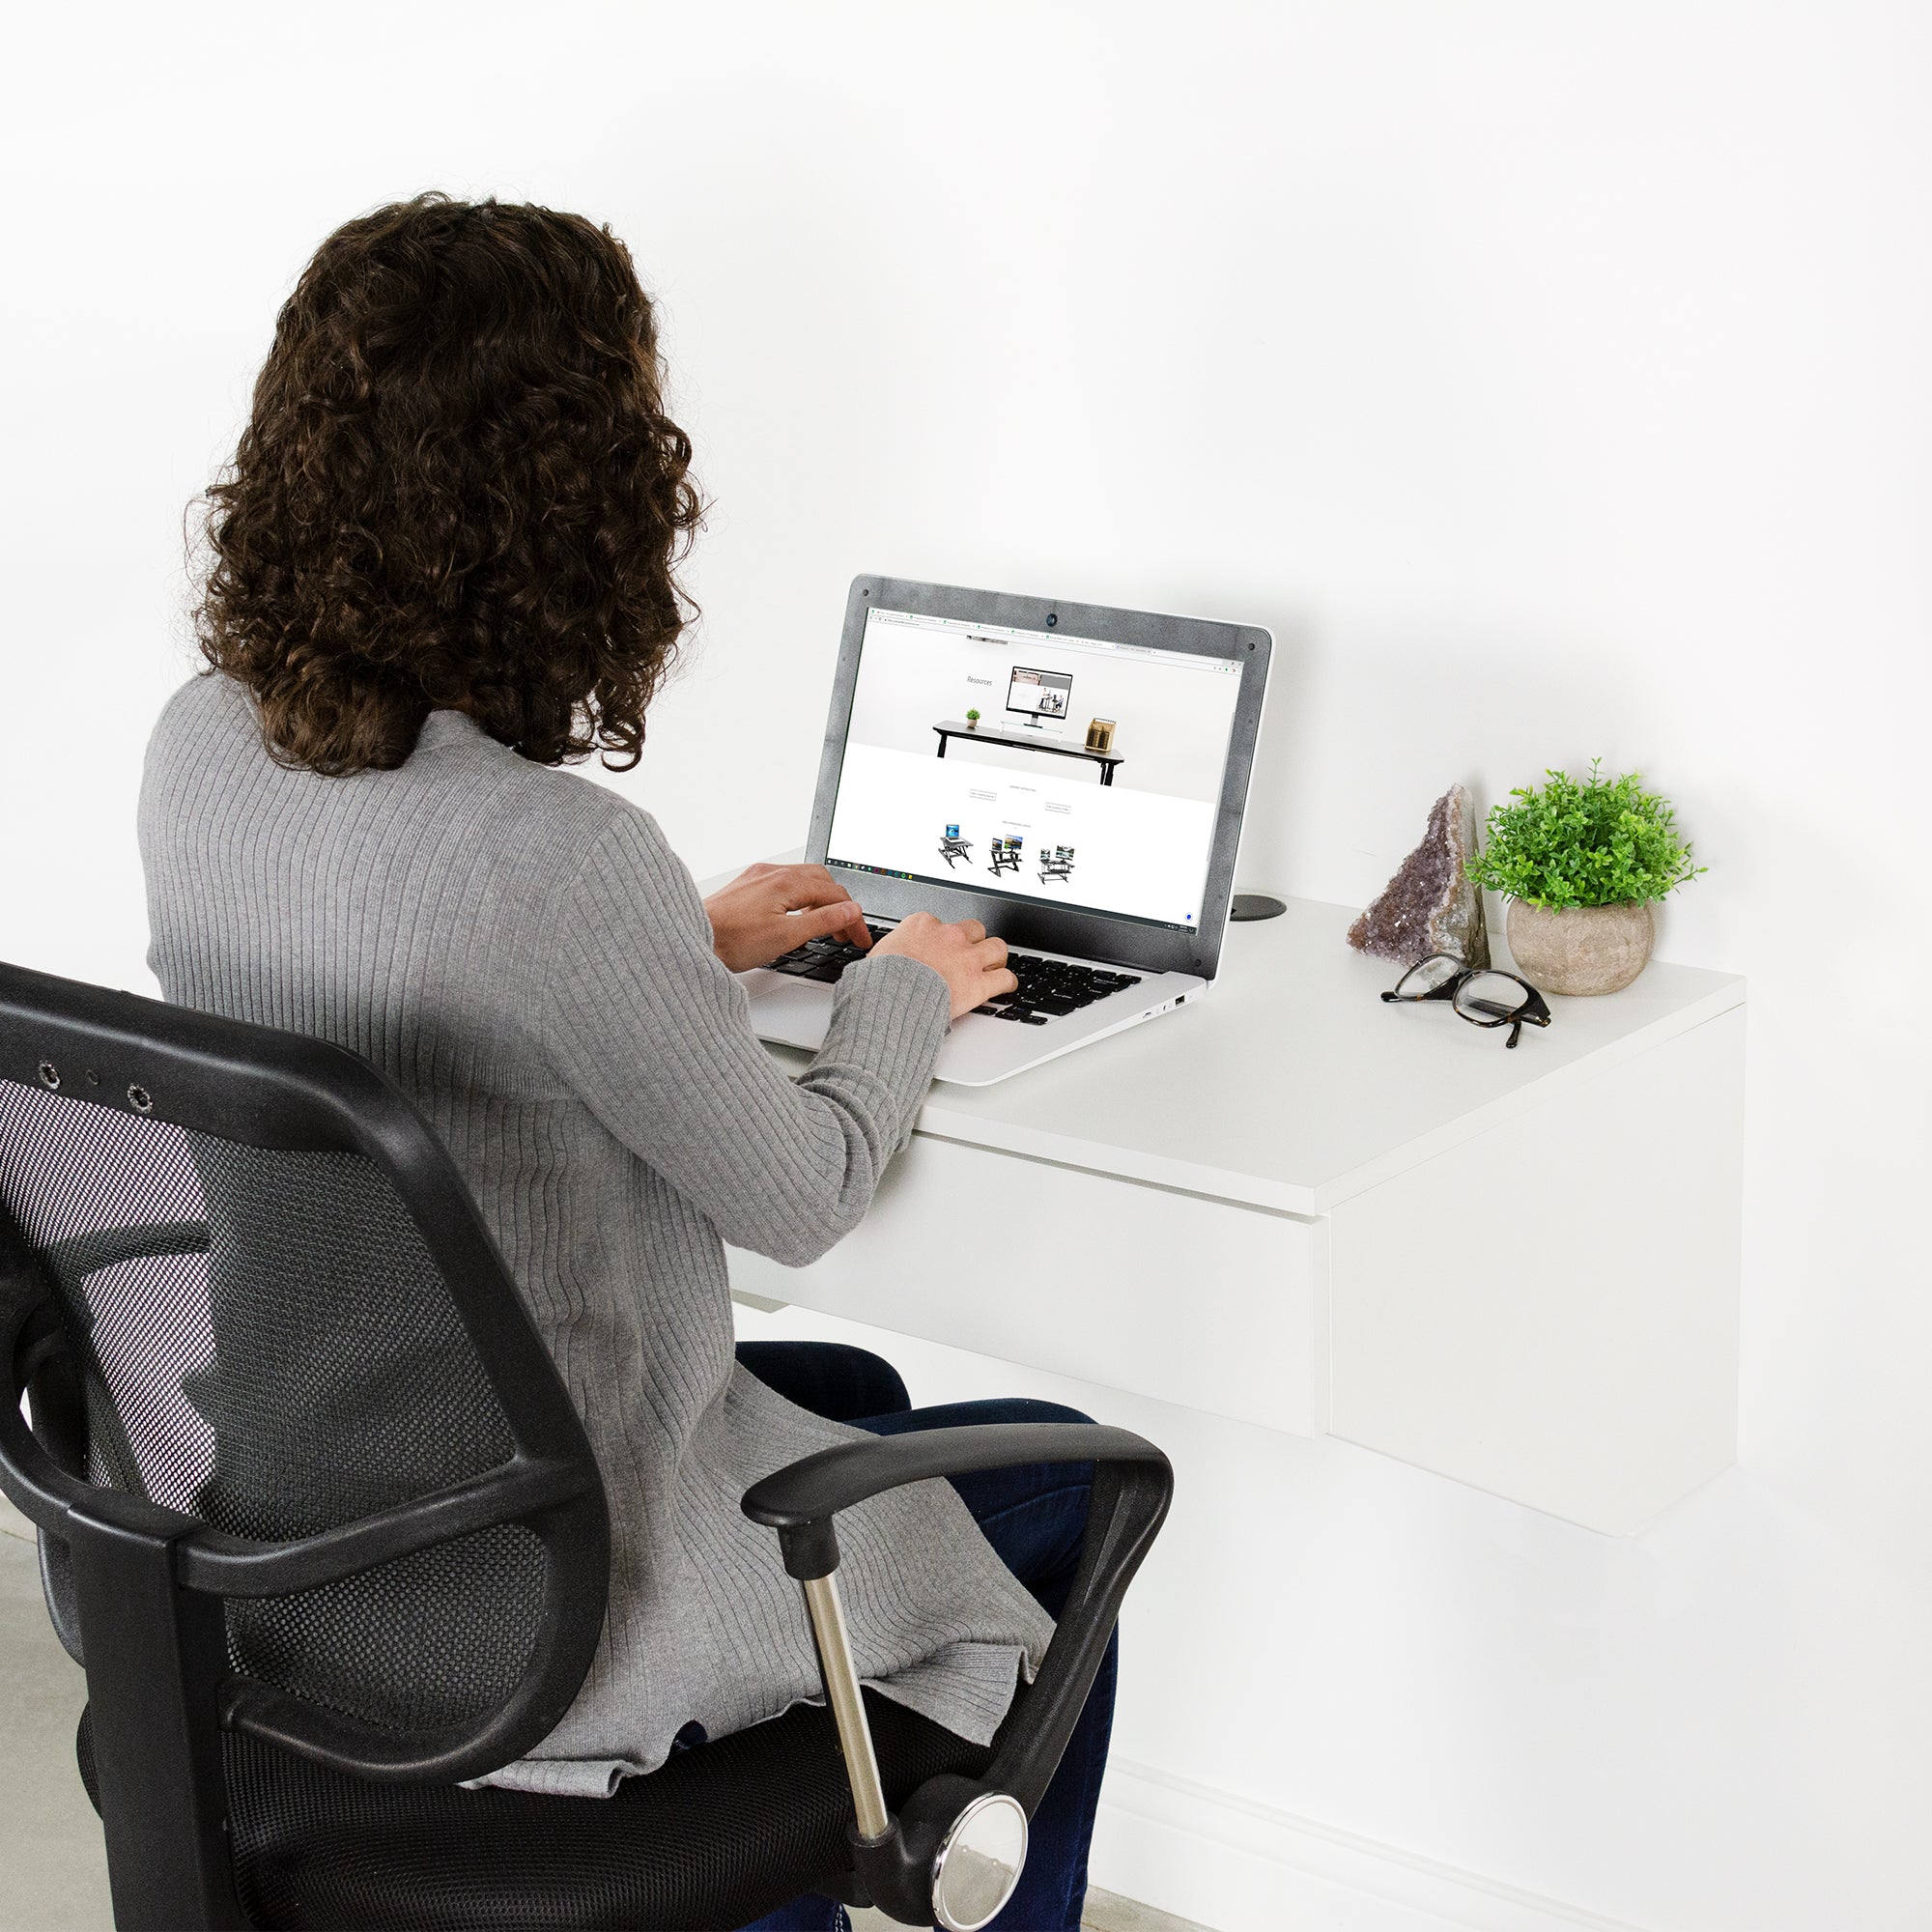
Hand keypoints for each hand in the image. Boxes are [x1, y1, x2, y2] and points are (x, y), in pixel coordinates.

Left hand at [704, 863, 871, 972]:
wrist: (692, 939)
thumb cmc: (731, 940)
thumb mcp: (787, 935)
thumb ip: (823, 921)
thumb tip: (850, 911)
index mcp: (787, 882)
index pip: (835, 895)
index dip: (853, 918)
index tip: (859, 938)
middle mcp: (773, 873)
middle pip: (822, 882)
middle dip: (839, 906)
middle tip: (846, 933)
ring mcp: (759, 877)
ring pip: (803, 881)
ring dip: (820, 902)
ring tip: (826, 927)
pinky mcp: (748, 886)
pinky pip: (784, 885)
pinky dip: (800, 899)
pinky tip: (797, 917)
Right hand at [873, 912, 1017, 1020]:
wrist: (890, 997)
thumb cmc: (880, 979)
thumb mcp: (879, 955)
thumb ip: (891, 951)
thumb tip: (883, 960)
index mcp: (922, 925)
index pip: (941, 923)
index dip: (943, 937)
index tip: (941, 947)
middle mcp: (949, 936)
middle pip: (974, 929)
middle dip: (975, 940)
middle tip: (972, 953)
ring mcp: (967, 958)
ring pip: (997, 947)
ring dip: (996, 957)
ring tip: (994, 965)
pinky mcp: (978, 982)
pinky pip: (1005, 978)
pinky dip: (1007, 982)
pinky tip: (1005, 985)